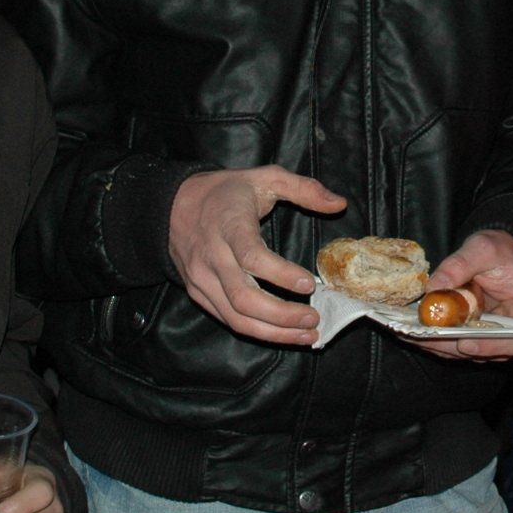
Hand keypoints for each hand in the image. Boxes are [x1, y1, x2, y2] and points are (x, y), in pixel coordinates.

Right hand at [168, 166, 346, 343]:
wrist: (173, 204)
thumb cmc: (226, 192)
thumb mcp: (265, 177)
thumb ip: (303, 189)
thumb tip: (339, 204)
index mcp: (229, 226)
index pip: (252, 257)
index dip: (281, 274)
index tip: (309, 284)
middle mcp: (212, 257)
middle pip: (244, 298)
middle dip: (282, 315)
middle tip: (314, 319)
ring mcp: (202, 279)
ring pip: (236, 317)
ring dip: (273, 332)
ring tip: (306, 335)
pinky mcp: (198, 293)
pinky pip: (227, 320)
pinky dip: (257, 332)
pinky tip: (282, 334)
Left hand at [401, 230, 512, 360]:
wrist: (495, 254)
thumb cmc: (498, 250)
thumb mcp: (482, 248)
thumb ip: (460, 264)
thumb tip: (433, 286)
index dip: (490, 347)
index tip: (465, 343)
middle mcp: (509, 331)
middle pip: (483, 351)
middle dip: (450, 346)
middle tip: (423, 337)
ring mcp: (489, 335)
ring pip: (463, 350)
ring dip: (436, 344)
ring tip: (409, 333)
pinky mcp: (471, 334)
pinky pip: (452, 342)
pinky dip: (432, 338)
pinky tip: (411, 329)